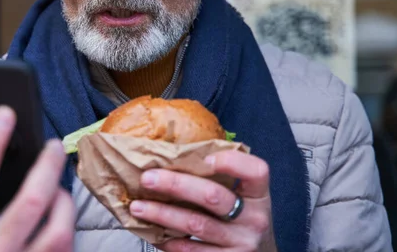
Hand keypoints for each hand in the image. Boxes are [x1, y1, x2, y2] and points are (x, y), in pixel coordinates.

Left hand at [129, 150, 275, 251]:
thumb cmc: (241, 220)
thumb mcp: (242, 198)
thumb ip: (220, 179)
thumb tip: (174, 154)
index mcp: (258, 195)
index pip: (256, 171)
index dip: (231, 162)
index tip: (204, 159)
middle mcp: (254, 220)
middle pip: (212, 196)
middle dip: (175, 185)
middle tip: (147, 178)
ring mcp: (240, 244)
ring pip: (195, 224)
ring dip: (162, 214)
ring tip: (138, 207)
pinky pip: (190, 251)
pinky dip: (167, 240)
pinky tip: (152, 231)